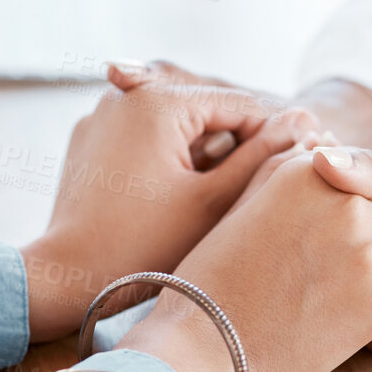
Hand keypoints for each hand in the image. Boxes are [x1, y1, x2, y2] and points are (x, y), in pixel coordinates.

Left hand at [22, 63, 325, 341]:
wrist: (66, 275)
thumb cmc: (143, 245)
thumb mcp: (213, 201)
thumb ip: (263, 157)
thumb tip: (305, 119)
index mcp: (160, 101)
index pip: (239, 106)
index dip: (274, 138)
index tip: (297, 171)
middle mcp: (125, 95)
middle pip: (204, 112)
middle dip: (231, 148)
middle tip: (257, 190)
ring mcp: (101, 116)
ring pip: (172, 126)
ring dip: (198, 155)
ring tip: (215, 199)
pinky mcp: (88, 140)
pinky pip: (139, 139)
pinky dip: (163, 160)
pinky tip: (176, 199)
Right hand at [117, 156, 371, 371]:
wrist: (208, 351)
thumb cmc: (213, 280)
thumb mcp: (243, 206)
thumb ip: (284, 168)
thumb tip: (323, 139)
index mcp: (303, 171)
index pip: (346, 168)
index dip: (332, 203)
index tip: (308, 233)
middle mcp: (340, 201)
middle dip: (356, 223)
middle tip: (319, 262)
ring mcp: (366, 248)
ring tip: (334, 280)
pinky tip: (366, 288)